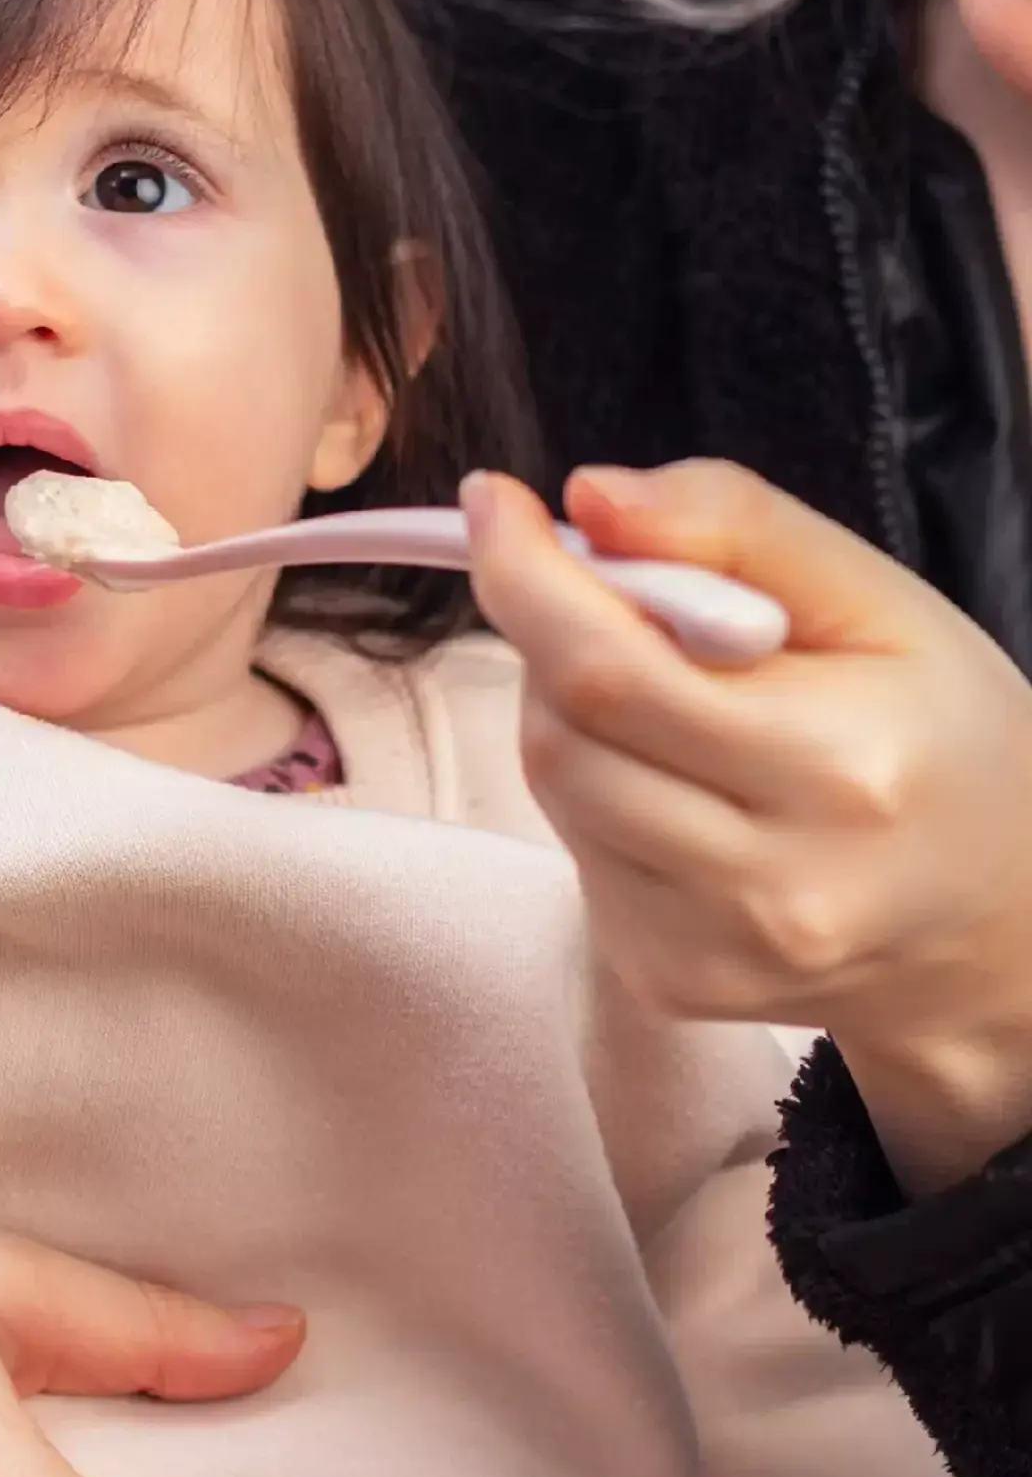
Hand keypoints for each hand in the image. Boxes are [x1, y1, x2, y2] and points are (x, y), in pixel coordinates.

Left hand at [462, 460, 1031, 1195]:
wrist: (999, 928)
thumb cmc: (941, 741)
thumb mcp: (880, 603)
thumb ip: (736, 526)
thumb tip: (588, 497)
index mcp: (839, 771)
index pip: (610, 669)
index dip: (523, 576)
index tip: (494, 500)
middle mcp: (769, 884)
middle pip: (560, 729)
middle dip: (554, 636)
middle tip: (616, 601)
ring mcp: (709, 949)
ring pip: (551, 784)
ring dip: (569, 712)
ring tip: (667, 697)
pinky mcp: (668, 979)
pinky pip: (571, 845)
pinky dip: (593, 785)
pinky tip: (675, 779)